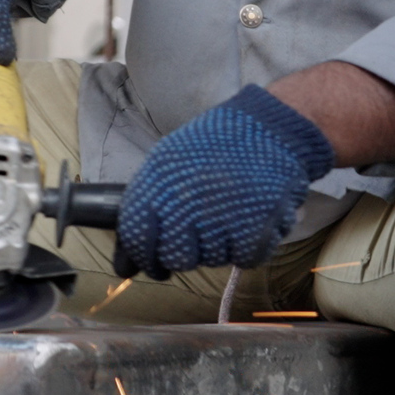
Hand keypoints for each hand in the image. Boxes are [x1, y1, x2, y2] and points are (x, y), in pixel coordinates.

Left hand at [112, 87, 335, 278]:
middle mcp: (185, 204)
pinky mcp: (253, 230)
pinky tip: (249, 219)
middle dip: (186, 253)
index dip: (143, 255)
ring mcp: (220, 220)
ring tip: (230, 212)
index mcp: (158, 183)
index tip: (153, 261)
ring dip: (220, 245)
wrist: (270, 129)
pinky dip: (248, 245)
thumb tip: (124, 266)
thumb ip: (144, 212)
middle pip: (176, 258)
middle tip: (200, 234)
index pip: (137, 237)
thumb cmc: (215, 146)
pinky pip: (243, 259)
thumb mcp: (168, 164)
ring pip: (211, 260)